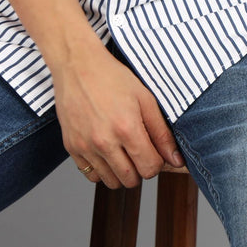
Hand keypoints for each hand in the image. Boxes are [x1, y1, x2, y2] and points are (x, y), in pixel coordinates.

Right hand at [52, 43, 184, 187]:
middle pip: (131, 180)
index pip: (150, 168)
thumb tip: (175, 160)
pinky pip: (90, 175)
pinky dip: (101, 169)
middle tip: (138, 150)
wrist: (78, 65)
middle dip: (140, 169)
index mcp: (127, 128)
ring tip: (121, 150)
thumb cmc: (112, 78)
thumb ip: (161, 133)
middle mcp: (104, 142)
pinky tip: (105, 150)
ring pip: (110, 182)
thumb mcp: (145, 99)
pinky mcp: (71, 147)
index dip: (157, 162)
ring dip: (121, 172)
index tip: (153, 151)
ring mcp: (85, 146)